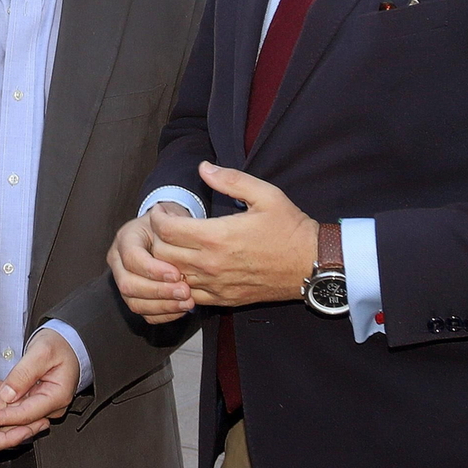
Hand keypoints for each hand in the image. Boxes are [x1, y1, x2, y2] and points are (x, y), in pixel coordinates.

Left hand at [0, 329, 79, 426]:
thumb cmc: (60, 343)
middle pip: (19, 417)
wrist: (69, 339)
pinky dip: (0, 393)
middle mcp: (52, 405)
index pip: (26, 414)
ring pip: (14, 409)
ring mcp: (44, 403)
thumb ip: (24, 374)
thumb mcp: (41, 352)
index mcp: (58, 396)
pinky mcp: (36, 398)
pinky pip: (15, 400)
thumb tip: (6, 395)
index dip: (2, 417)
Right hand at [108, 201, 195, 323]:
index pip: (131, 258)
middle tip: (185, 291)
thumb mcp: (168, 218)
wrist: (166, 232)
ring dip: (163, 306)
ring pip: (134, 302)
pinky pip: (144, 313)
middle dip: (158, 291)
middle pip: (128, 284)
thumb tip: (179, 233)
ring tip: (187, 302)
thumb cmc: (168, 225)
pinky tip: (181, 308)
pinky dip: (164, 314)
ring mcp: (123, 281)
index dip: (153, 270)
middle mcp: (118, 261)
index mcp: (125, 238)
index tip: (176, 274)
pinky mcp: (133, 296)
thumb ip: (171, 228)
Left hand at [149, 162, 317, 308]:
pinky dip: (181, 281)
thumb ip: (230, 179)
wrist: (311, 265)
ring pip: (171, 276)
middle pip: (161, 254)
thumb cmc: (290, 228)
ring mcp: (216, 285)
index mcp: (217, 236)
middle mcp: (211, 264)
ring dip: (166, 260)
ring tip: (175, 244)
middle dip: (157, 236)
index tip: (163, 210)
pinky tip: (189, 267)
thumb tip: (203, 167)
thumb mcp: (265, 194)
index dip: (157, 217)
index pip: (166, 230)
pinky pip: (188, 294)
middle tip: (166, 225)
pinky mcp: (223, 299)